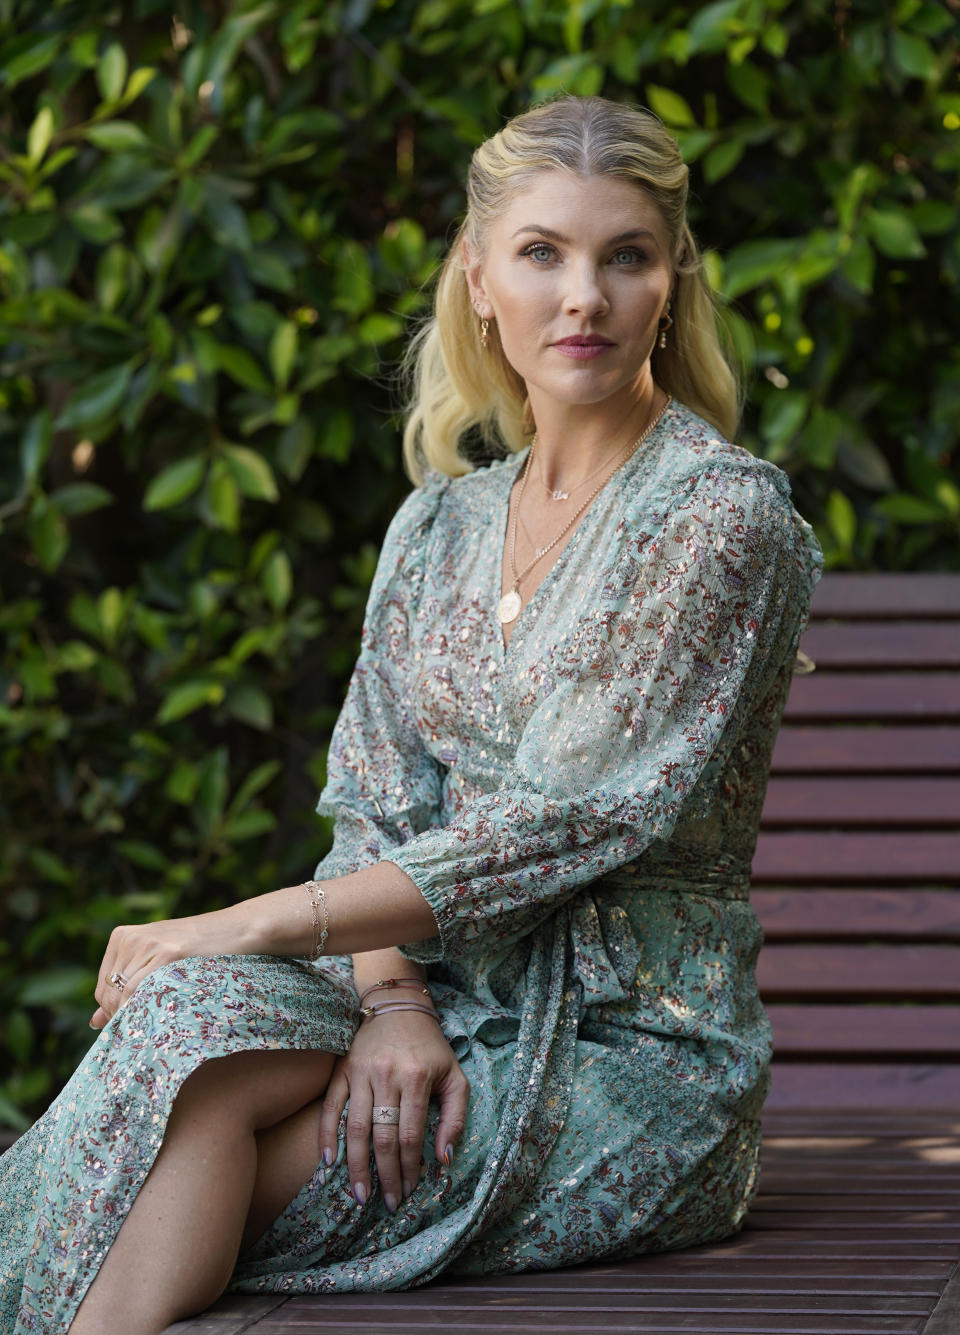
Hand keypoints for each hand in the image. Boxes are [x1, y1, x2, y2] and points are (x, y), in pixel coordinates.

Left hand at [89, 905, 254, 1028]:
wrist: (239, 928)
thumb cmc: (200, 949)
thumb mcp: (157, 961)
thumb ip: (126, 986)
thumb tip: (95, 1022)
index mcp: (122, 936)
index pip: (102, 987)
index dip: (115, 1011)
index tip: (137, 1022)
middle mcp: (130, 938)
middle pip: (109, 993)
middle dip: (123, 1015)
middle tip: (148, 1027)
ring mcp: (147, 943)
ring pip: (122, 994)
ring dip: (135, 1014)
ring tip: (158, 1022)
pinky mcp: (167, 952)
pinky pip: (139, 991)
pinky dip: (144, 1008)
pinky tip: (163, 1013)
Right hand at [317, 993, 468, 1213]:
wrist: (398, 1007)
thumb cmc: (430, 1048)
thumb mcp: (455, 1077)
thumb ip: (455, 1117)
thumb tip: (443, 1159)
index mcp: (416, 1078)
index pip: (410, 1134)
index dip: (409, 1167)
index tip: (410, 1191)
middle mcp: (386, 1075)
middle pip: (383, 1136)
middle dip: (385, 1175)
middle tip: (388, 1204)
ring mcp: (360, 1072)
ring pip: (356, 1127)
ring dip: (356, 1165)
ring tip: (360, 1195)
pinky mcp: (342, 1069)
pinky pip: (330, 1107)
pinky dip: (327, 1135)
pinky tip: (328, 1163)